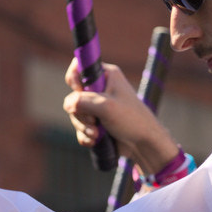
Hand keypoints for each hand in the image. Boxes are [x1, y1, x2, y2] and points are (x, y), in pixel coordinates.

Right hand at [63, 60, 179, 173]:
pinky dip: (85, 135)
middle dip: (80, 111)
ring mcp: (98, 107)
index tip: (79, 91)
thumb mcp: (106, 107)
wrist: (144, 144)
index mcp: (107, 75)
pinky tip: (94, 140)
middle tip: (94, 120)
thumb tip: (68, 104)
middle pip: (74, 95)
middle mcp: (101, 88)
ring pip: (75, 113)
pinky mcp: (97, 123)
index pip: (80, 66)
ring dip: (83, 126)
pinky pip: (80, 127)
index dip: (74, 78)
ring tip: (96, 133)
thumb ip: (82, 102)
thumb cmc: (132, 120)